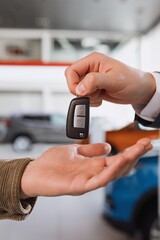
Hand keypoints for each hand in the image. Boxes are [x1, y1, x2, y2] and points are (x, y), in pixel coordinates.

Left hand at [21, 139, 151, 197]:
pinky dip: (110, 172)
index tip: (142, 141)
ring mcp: (87, 181)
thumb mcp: (75, 150)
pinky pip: (98, 181)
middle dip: (134, 155)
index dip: (131, 151)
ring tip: (137, 151)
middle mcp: (93, 173)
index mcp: (93, 165)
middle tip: (146, 144)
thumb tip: (107, 146)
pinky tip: (119, 162)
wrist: (33, 171)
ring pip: (112, 174)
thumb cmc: (51, 162)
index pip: (117, 158)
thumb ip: (91, 150)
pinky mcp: (79, 186)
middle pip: (119, 166)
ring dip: (126, 162)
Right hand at [65, 52, 155, 109]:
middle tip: (94, 94)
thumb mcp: (114, 80)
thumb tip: (79, 88)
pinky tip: (102, 98)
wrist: (140, 91)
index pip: (72, 70)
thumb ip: (95, 82)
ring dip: (88, 97)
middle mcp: (91, 69)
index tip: (81, 92)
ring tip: (101, 95)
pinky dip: (91, 101)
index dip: (73, 83)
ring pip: (78, 91)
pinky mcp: (94, 89)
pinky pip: (85, 97)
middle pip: (73, 82)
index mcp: (93, 60)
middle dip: (82, 92)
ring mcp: (92, 80)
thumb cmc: (132, 81)